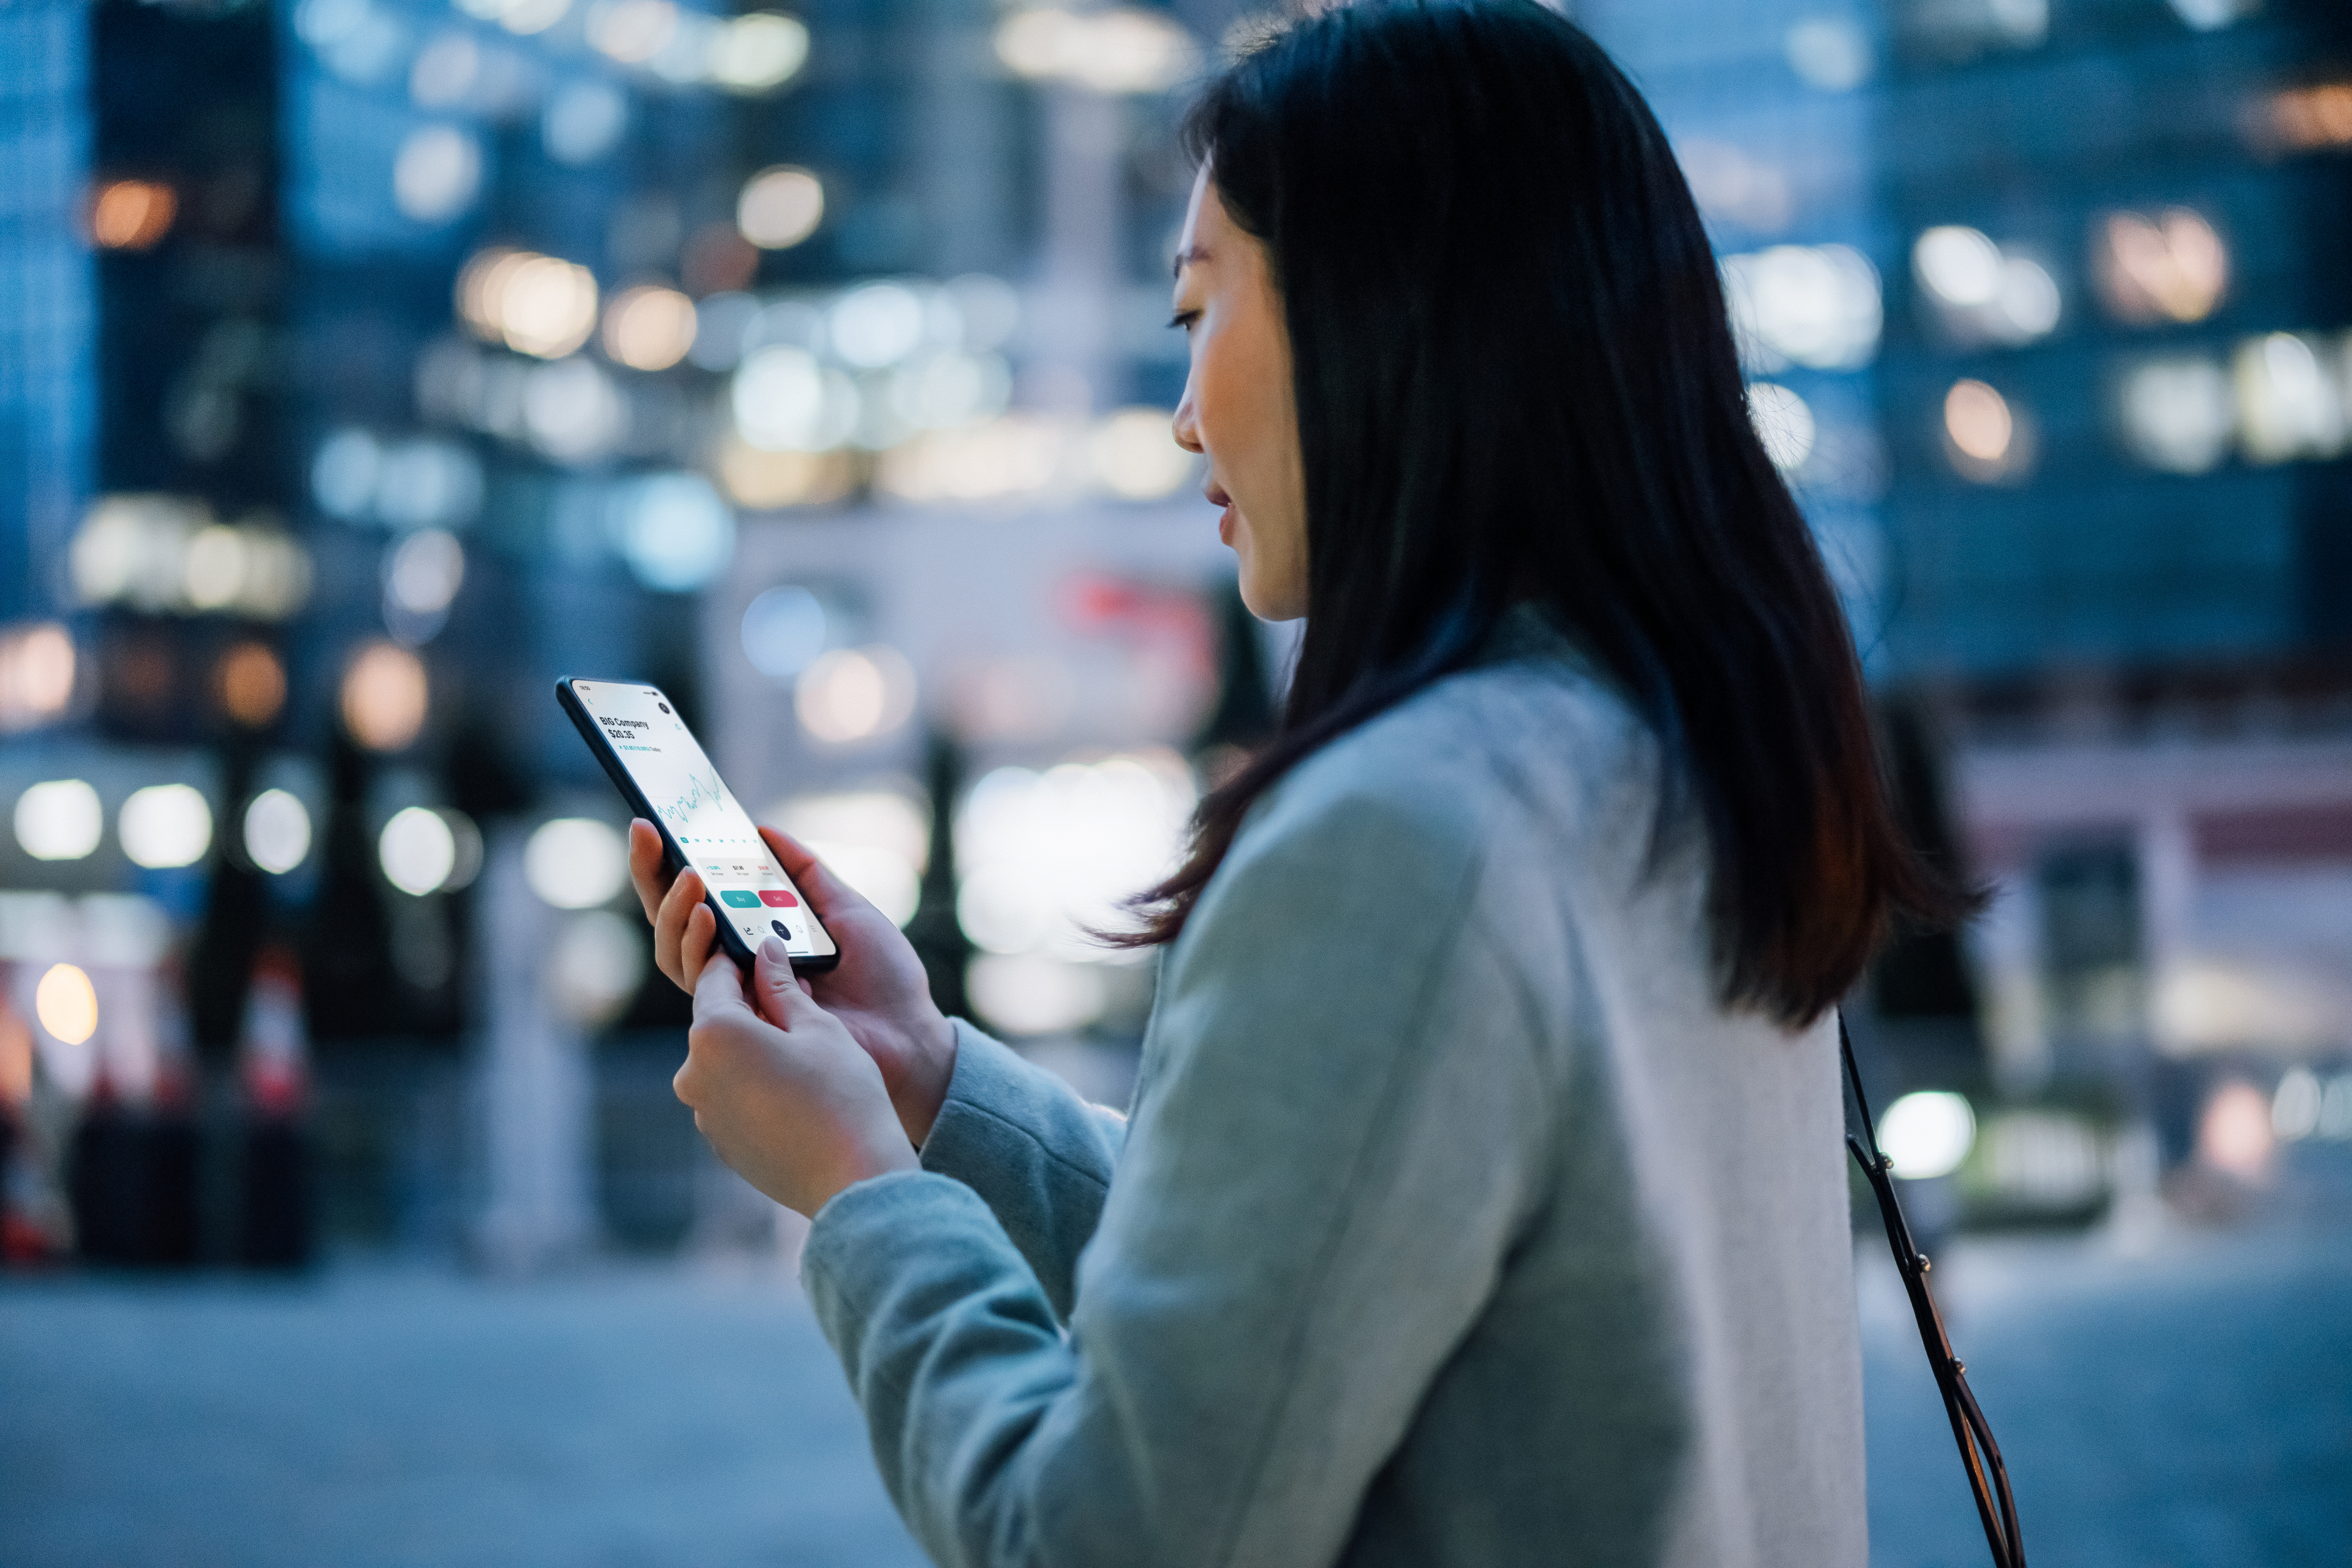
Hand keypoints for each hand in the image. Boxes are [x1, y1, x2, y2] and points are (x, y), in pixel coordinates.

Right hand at [630, 820, 956, 1144]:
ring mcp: (737, 995)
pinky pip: (703, 984)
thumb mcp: (847, 909)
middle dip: (653, 876)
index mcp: (759, 938)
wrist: (908, 1031)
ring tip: (691, 876)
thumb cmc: (884, 977)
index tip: (651, 822)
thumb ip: (805, 874)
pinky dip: (699, 946)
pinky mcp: (743, 1021)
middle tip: (650, 834)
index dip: (668, 863)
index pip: (699, 899)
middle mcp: (739, 967)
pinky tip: (708, 915)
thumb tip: (763, 831)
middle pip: (673, 923)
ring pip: (677, 952)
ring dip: (676, 909)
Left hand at [675, 939, 917, 1217]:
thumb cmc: (842, 1095)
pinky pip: (731, 1096)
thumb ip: (782, 987)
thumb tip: (766, 952)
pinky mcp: (718, 1141)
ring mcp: (703, 1113)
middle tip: (794, 997)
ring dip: (754, 1047)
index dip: (741, 959)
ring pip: (725, 1061)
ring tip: (803, 1049)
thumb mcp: (818, 1028)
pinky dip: (755, 1084)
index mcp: (714, 1034)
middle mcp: (693, 1073)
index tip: (763, 949)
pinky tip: (796, 1090)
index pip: (716, 977)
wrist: (852, 1179)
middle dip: (750, 1006)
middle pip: (717, 1022)